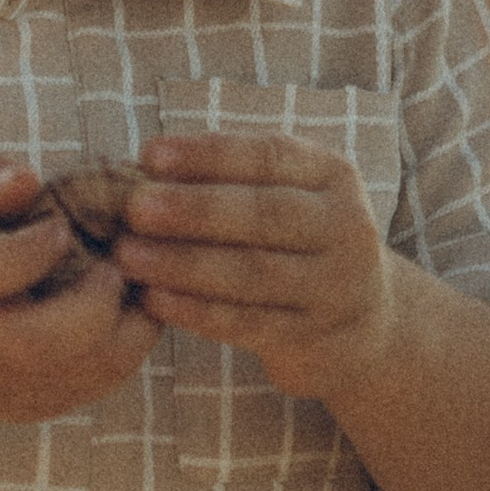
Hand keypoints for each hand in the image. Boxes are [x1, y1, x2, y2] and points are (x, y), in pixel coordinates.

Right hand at [0, 157, 163, 425]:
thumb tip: (25, 178)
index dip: (28, 250)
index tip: (61, 229)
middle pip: (29, 344)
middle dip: (92, 304)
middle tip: (113, 269)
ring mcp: (1, 383)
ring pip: (81, 372)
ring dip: (126, 326)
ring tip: (129, 287)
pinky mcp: (35, 406)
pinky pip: (97, 385)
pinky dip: (128, 347)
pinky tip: (124, 313)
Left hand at [110, 132, 408, 400]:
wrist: (361, 321)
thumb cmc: (297, 241)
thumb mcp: (285, 197)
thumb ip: (231, 179)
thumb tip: (145, 166)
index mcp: (333, 176)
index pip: (269, 157)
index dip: (208, 155)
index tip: (150, 155)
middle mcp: (345, 226)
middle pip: (265, 214)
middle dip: (193, 210)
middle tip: (134, 208)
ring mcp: (335, 285)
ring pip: (253, 272)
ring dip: (184, 264)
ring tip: (128, 256)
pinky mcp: (314, 334)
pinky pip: (248, 322)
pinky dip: (197, 311)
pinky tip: (155, 300)